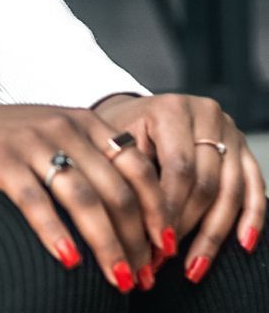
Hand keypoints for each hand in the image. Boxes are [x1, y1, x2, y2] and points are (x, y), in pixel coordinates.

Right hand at [0, 96, 169, 292]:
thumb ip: (90, 161)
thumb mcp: (53, 140)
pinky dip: (56, 233)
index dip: (159, 209)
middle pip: (117, 188)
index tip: (168, 249)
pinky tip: (68, 261)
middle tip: (145, 278)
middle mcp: (63, 125)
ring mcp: (32, 141)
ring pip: (84, 199)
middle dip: (138, 239)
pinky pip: (36, 201)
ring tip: (121, 281)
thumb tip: (136, 216)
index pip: (138, 165)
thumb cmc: (3, 143)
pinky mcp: (0, 159)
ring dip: (108, 245)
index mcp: (83, 120)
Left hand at [90, 92, 266, 282]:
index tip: (157, 243)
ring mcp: (229, 130)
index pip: (179, 168)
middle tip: (168, 258)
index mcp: (172, 108)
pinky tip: (243, 244)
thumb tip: (141, 233)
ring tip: (195, 265)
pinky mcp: (243, 147)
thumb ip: (131, 177)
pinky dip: (252, 217)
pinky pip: (254, 186)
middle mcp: (206, 114)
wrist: (137, 113)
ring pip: (231, 190)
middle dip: (187, 225)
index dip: (170, 208)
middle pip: (206, 182)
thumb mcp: (119, 142)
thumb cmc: (123, 132)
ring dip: (214, 233)